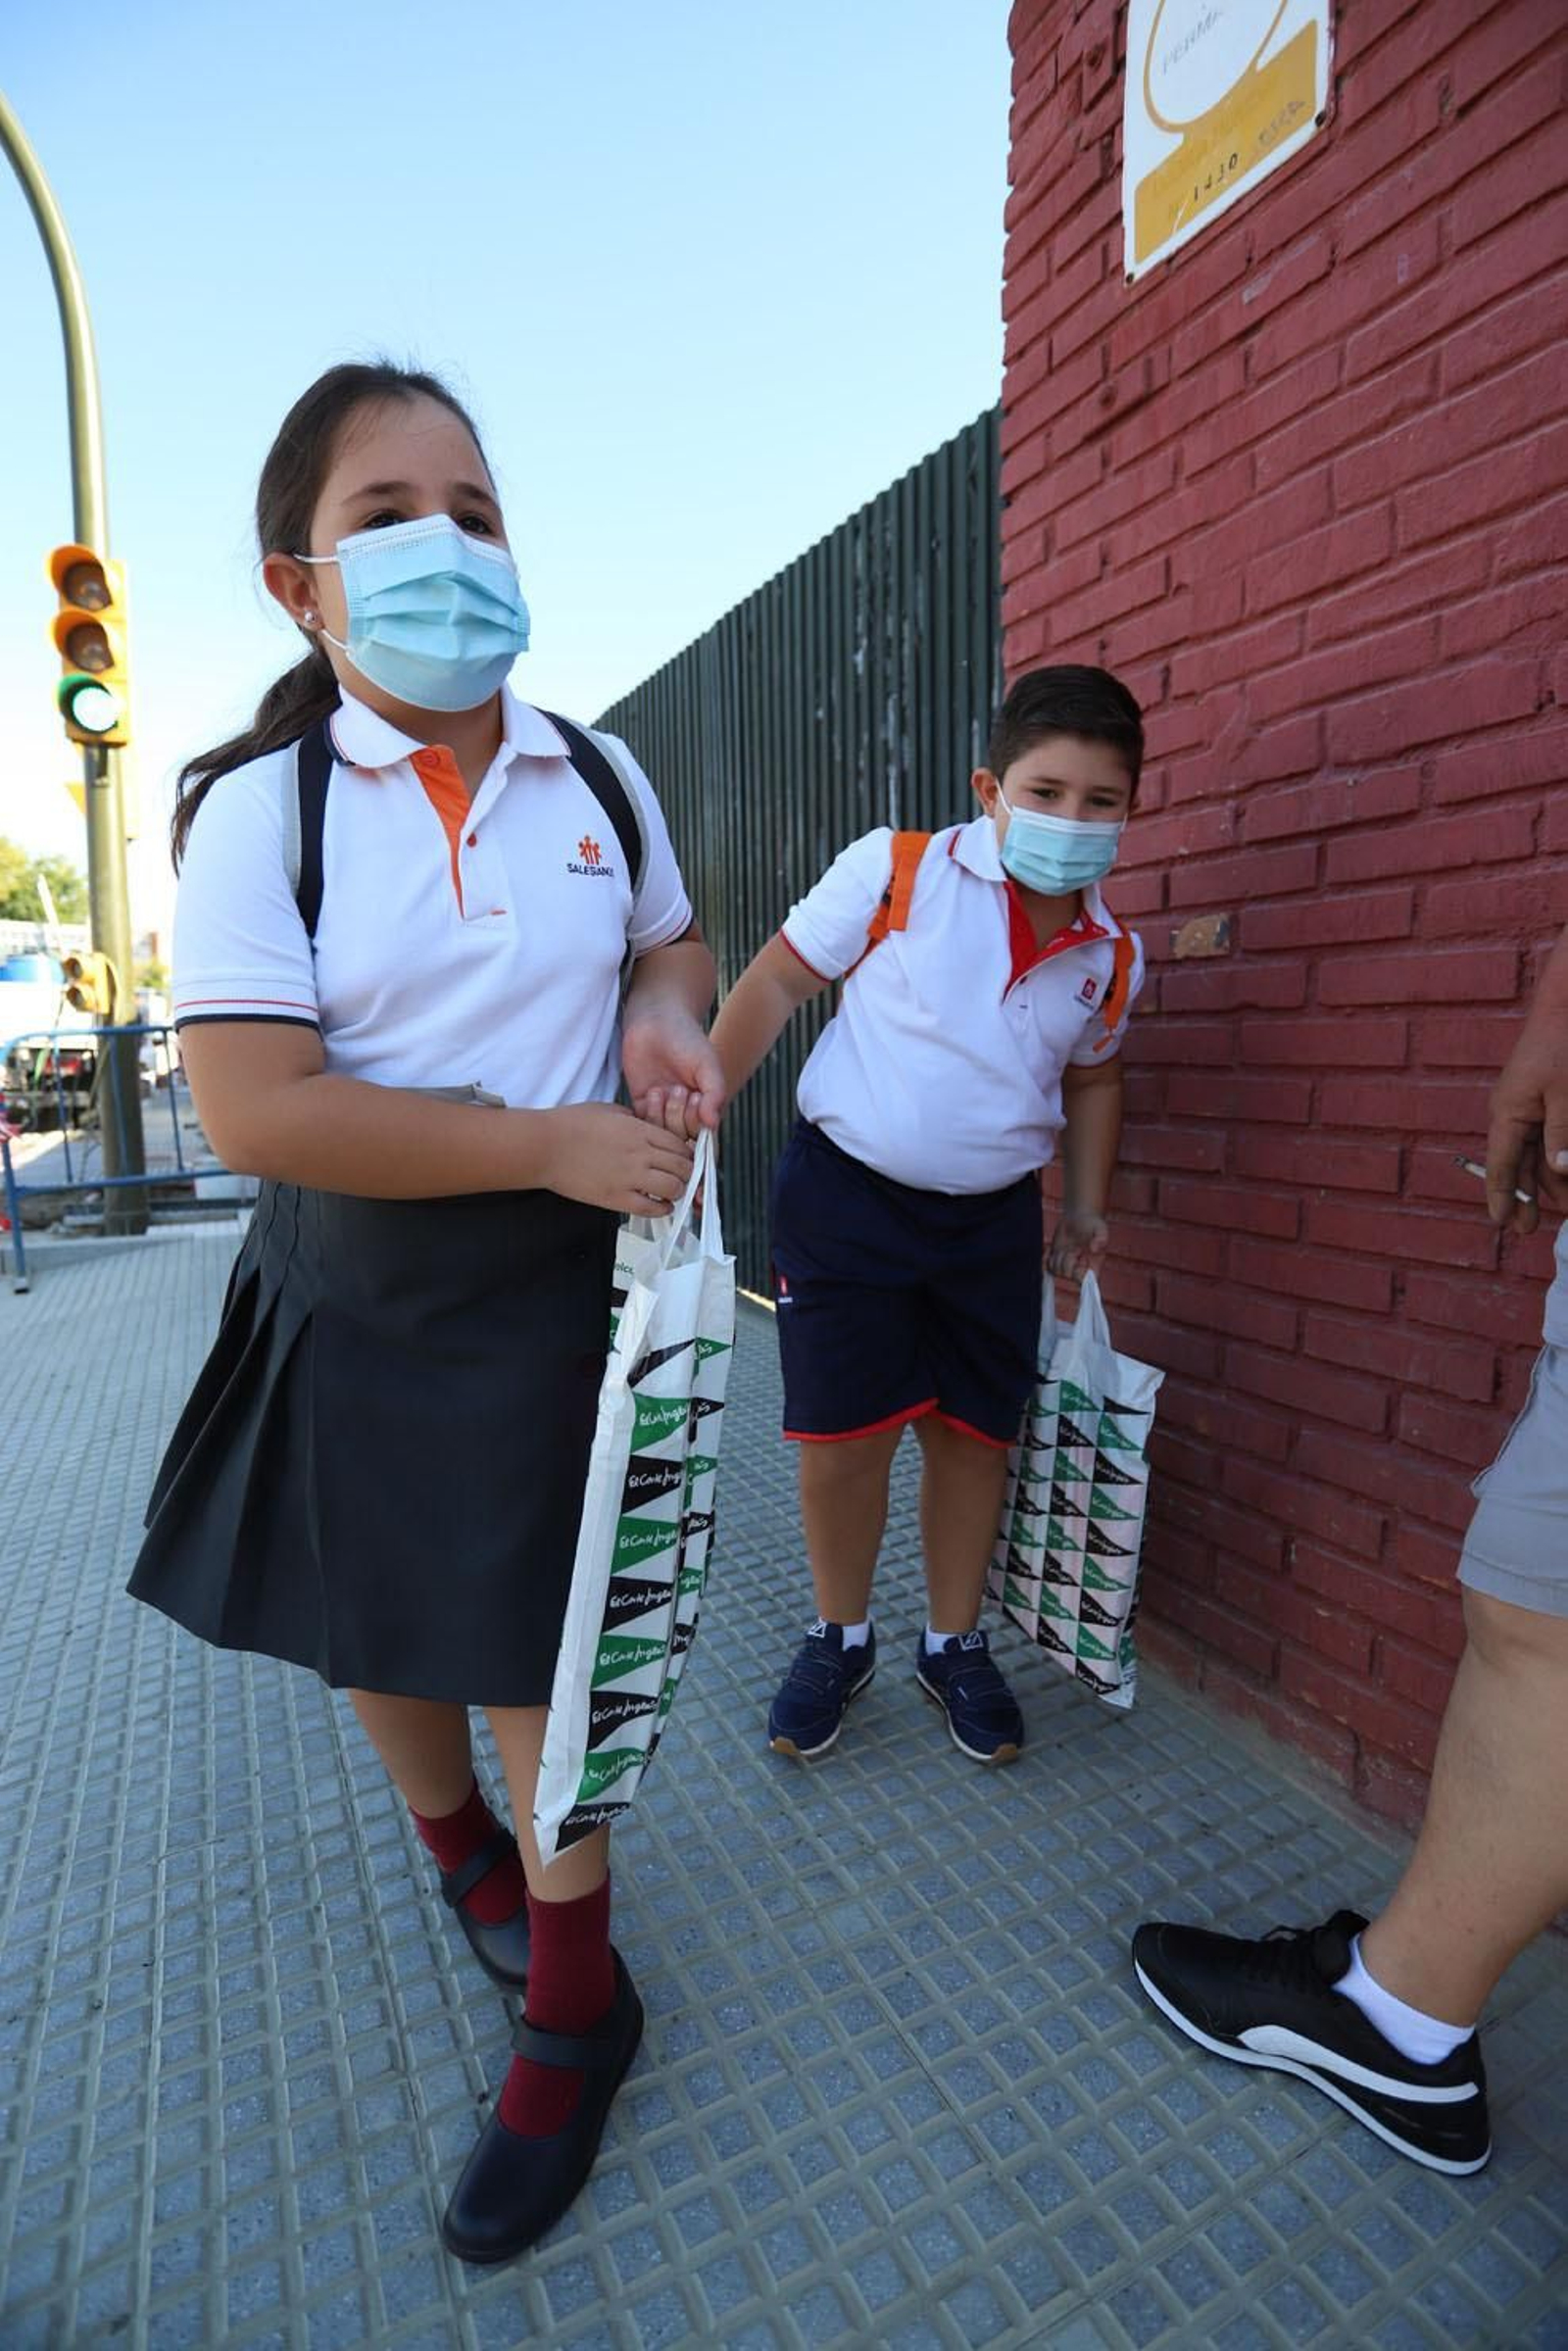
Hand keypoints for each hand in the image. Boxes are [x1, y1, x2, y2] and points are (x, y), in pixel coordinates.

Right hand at [535, 1103, 693, 1215]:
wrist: (545, 1146)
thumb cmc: (570, 1124)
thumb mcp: (608, 1110)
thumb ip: (633, 1119)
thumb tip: (645, 1128)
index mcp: (640, 1130)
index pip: (680, 1144)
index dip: (686, 1153)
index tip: (683, 1158)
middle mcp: (641, 1153)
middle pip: (683, 1166)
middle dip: (687, 1173)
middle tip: (682, 1176)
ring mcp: (630, 1177)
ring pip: (673, 1188)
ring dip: (677, 1191)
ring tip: (670, 1192)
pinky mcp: (616, 1197)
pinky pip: (651, 1208)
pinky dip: (662, 1209)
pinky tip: (660, 1206)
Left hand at [622, 1012, 726, 1139]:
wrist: (656, 1019)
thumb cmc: (687, 1039)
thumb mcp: (708, 1065)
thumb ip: (715, 1094)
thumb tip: (712, 1125)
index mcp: (705, 1103)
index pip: (704, 1133)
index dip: (698, 1122)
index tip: (696, 1097)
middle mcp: (684, 1110)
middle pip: (682, 1136)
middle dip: (680, 1117)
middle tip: (679, 1090)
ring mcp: (662, 1108)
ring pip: (662, 1132)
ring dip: (664, 1115)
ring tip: (664, 1089)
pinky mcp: (641, 1102)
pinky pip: (643, 1124)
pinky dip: (648, 1113)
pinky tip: (653, 1091)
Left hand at [1048, 1210, 1107, 1280]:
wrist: (1079, 1216)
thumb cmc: (1093, 1224)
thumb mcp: (1101, 1228)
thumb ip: (1101, 1238)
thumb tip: (1094, 1249)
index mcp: (1093, 1266)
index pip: (1083, 1281)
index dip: (1079, 1272)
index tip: (1082, 1258)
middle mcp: (1079, 1268)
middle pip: (1067, 1275)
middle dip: (1068, 1259)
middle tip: (1075, 1247)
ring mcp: (1066, 1265)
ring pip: (1055, 1271)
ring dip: (1058, 1257)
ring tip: (1066, 1247)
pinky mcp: (1056, 1259)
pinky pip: (1046, 1266)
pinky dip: (1046, 1257)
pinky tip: (1053, 1248)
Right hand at [1485, 1000, 1567, 1233]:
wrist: (1564, 1005)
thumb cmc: (1563, 1045)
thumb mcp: (1565, 1093)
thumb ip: (1563, 1134)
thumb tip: (1559, 1169)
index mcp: (1507, 1114)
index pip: (1501, 1165)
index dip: (1502, 1196)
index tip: (1502, 1223)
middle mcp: (1511, 1114)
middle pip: (1515, 1164)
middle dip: (1524, 1196)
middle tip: (1527, 1229)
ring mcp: (1525, 1106)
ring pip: (1533, 1153)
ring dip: (1546, 1180)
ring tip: (1560, 1206)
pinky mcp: (1541, 1099)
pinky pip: (1544, 1136)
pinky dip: (1554, 1156)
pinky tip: (1562, 1172)